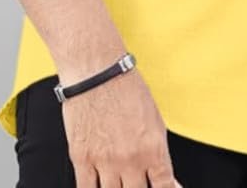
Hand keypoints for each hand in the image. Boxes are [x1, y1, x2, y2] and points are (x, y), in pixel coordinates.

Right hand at [60, 66, 182, 187]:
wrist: (96, 70)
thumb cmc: (126, 87)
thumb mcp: (154, 119)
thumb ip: (158, 152)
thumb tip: (165, 178)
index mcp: (153, 148)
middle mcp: (131, 159)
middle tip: (136, 180)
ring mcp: (105, 161)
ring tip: (118, 179)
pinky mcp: (81, 158)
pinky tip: (98, 185)